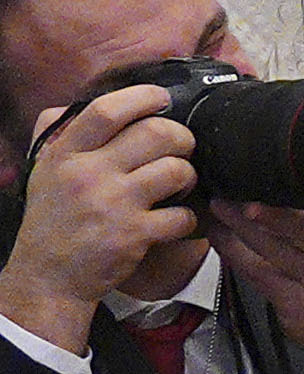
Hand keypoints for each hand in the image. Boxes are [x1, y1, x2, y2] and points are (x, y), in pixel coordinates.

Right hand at [2, 86, 193, 352]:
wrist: (48, 276)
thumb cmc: (52, 221)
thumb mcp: (43, 171)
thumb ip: (57, 134)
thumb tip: (72, 102)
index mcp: (65, 154)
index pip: (107, 110)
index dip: (142, 97)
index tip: (161, 97)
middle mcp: (88, 174)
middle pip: (157, 133)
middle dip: (182, 137)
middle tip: (182, 148)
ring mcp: (113, 204)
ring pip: (177, 170)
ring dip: (188, 175)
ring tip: (179, 184)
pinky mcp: (134, 234)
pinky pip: (183, 215)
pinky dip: (189, 217)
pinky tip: (177, 219)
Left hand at [202, 202, 303, 373]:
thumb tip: (281, 189)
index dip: (299, 193)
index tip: (269, 180)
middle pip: (300, 229)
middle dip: (262, 211)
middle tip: (232, 196)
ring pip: (272, 250)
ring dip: (238, 229)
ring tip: (218, 211)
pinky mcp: (295, 303)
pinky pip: (257, 273)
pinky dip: (234, 254)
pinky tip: (221, 240)